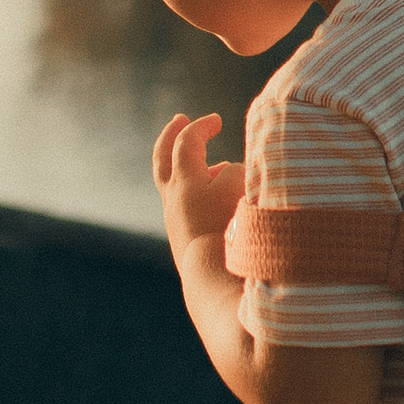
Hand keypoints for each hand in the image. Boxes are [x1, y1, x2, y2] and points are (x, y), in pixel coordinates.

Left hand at [154, 112, 245, 264]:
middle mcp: (173, 201)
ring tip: (218, 168)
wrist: (212, 283)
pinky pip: (190, 208)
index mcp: (184, 183)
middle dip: (171, 136)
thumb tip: (229, 173)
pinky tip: (224, 204)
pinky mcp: (187, 242)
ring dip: (194, 171)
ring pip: (176, 187)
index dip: (201, 127)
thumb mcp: (240, 189)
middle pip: (163, 159)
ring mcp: (177, 223)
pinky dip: (204, 197)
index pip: (186, 143)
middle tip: (180, 120)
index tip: (216, 120)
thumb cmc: (228, 231)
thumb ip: (235, 172)